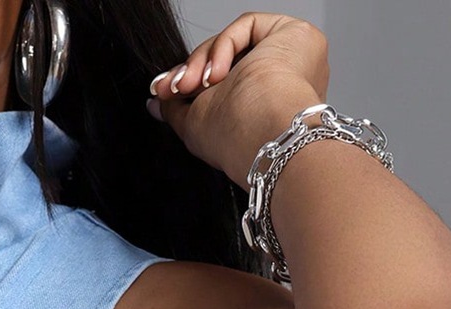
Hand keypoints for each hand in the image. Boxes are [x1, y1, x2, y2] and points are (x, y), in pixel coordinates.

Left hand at [147, 13, 329, 188]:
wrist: (265, 132)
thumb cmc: (236, 139)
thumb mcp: (194, 124)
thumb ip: (175, 110)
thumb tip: (155, 105)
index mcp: (262, 109)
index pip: (224, 83)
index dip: (191, 81)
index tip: (165, 91)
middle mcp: (281, 84)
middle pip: (227, 61)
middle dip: (192, 71)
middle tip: (173, 87)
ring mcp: (291, 59)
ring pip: (235, 44)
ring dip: (202, 61)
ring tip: (190, 85)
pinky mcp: (296, 36)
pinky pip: (248, 27)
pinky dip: (223, 46)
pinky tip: (215, 73)